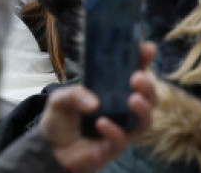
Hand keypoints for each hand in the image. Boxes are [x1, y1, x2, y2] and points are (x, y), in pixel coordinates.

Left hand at [41, 43, 157, 172]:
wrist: (51, 151)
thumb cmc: (61, 120)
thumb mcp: (59, 100)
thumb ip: (73, 95)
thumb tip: (94, 103)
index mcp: (115, 90)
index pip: (136, 72)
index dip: (144, 59)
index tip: (147, 48)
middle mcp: (124, 108)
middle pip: (150, 96)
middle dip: (149, 86)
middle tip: (137, 78)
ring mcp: (122, 128)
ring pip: (145, 120)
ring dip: (143, 109)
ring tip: (133, 100)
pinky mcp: (114, 147)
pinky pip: (122, 139)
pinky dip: (115, 131)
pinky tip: (102, 123)